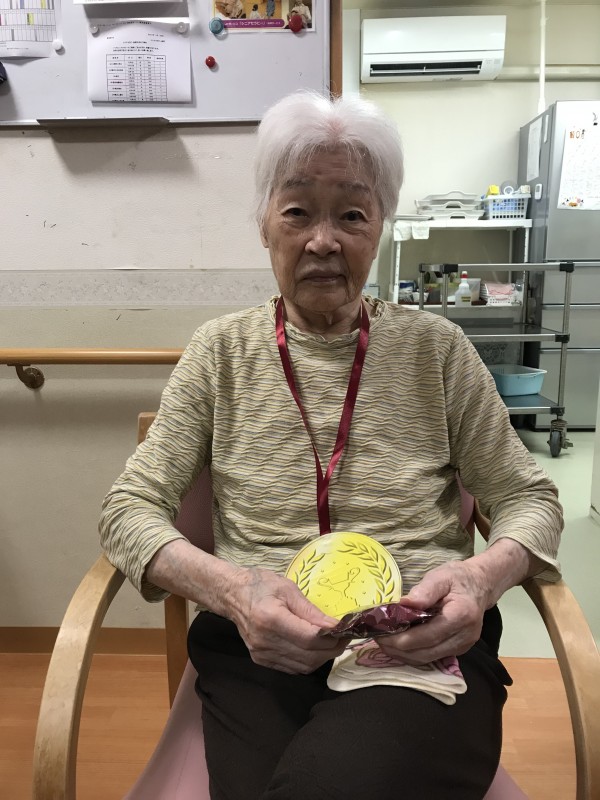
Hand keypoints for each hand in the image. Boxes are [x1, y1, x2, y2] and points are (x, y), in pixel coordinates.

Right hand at [227, 567, 346, 673]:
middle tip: (343, 637)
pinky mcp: (260, 660)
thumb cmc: (261, 585)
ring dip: (322, 657)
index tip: (346, 630)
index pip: (309, 638)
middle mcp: (264, 641)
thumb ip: (311, 611)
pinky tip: (314, 649)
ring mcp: (261, 654)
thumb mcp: (288, 589)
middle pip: (308, 656)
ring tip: (331, 642)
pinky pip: (292, 668)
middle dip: (331, 649)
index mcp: (270, 618)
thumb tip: (335, 626)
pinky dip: (308, 661)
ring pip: (303, 666)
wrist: (232, 595)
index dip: (331, 638)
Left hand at [376, 559, 490, 664]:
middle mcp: (464, 636)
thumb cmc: (458, 578)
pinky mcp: (459, 650)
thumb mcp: (440, 576)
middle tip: (376, 638)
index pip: (426, 636)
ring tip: (384, 642)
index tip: (380, 633)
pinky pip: (432, 657)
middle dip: (397, 649)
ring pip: (427, 659)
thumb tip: (403, 604)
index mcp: (461, 615)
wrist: (480, 585)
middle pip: (425, 653)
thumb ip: (424, 591)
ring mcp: (463, 646)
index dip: (400, 638)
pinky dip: (413, 654)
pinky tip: (400, 644)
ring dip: (403, 655)